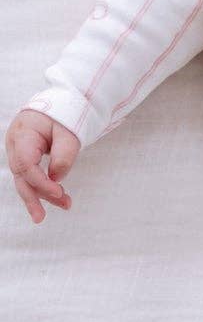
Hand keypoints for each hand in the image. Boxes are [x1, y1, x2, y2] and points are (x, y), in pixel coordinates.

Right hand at [6, 109, 79, 223]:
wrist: (60, 104)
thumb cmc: (63, 114)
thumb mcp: (68, 131)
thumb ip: (64, 154)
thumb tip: (56, 179)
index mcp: (22, 134)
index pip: (25, 164)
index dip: (40, 182)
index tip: (59, 192)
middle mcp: (15, 144)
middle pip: (21, 176)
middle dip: (32, 197)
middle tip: (40, 217)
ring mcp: (18, 151)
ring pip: (26, 179)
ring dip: (43, 195)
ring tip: (66, 205)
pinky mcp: (25, 157)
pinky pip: (32, 175)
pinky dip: (44, 187)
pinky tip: (58, 197)